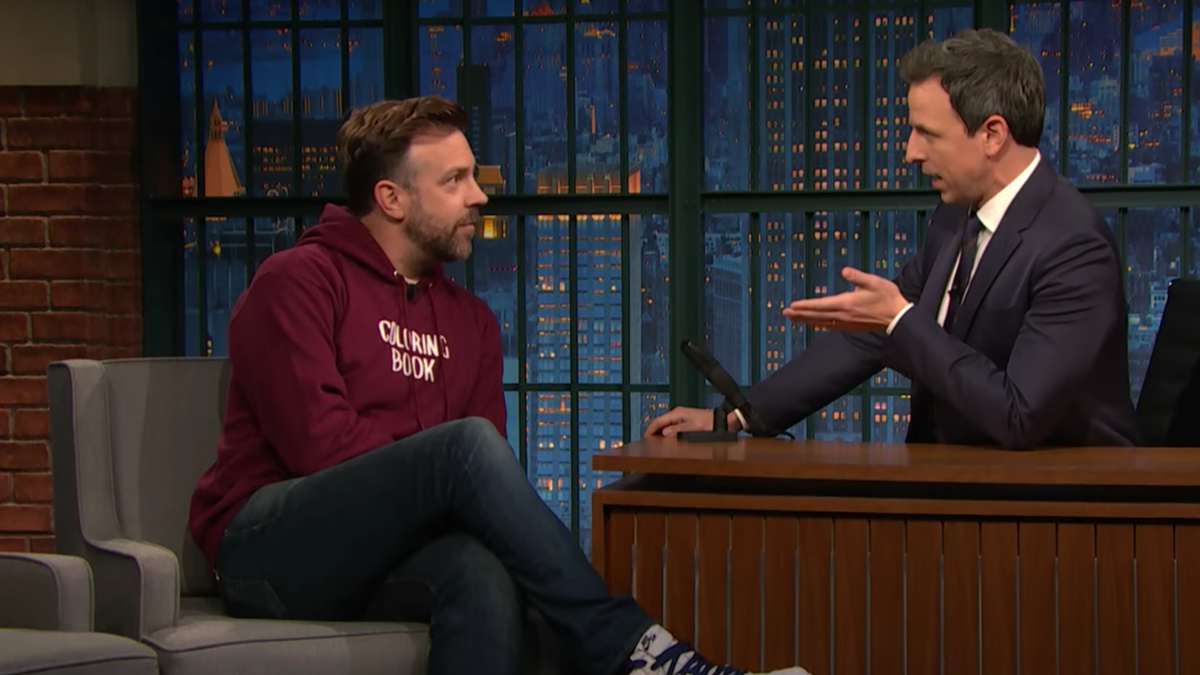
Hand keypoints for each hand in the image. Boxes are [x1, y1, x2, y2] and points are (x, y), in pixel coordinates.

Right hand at [643, 406, 741, 437]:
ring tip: (654, 442)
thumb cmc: (709, 424)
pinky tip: (666, 439)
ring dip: (659, 433)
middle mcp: (677, 413)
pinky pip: (671, 426)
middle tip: (647, 442)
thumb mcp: (692, 429)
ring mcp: (681, 416)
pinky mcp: (685, 421)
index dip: (649, 430)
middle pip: (660, 422)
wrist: (721, 421)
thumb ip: (677, 431)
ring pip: (665, 425)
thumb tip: (664, 434)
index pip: (658, 421)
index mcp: (677, 413)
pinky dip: (666, 433)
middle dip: (652, 432)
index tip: (644, 438)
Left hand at [782, 267, 909, 330]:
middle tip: (785, 313)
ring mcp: (846, 322)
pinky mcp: (850, 326)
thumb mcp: (875, 282)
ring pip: (821, 321)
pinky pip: (830, 326)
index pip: (820, 305)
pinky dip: (818, 324)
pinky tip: (813, 324)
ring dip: (806, 319)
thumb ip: (858, 277)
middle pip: (817, 315)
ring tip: (793, 318)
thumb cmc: (887, 297)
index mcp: (847, 303)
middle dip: (799, 314)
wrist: (898, 316)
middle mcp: (843, 315)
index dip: (805, 306)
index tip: (792, 306)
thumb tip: (845, 271)